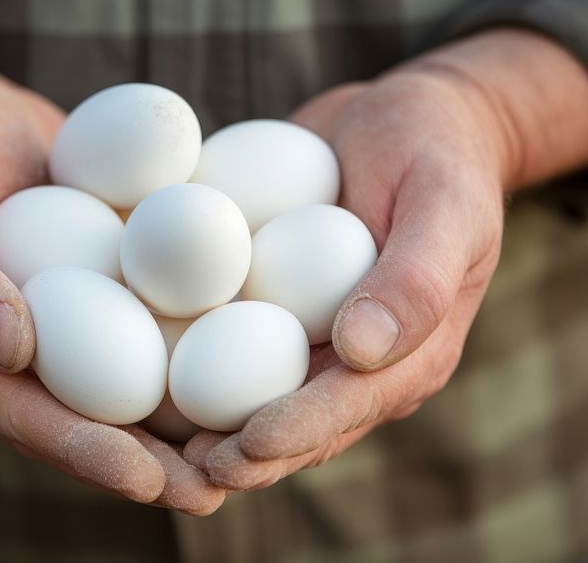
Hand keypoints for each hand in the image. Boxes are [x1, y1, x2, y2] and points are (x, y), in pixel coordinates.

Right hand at [0, 6, 223, 514]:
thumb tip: (10, 347)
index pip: (23, 415)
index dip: (86, 452)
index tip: (150, 480)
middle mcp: (6, 353)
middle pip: (80, 422)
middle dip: (146, 465)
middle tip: (217, 490)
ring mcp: (51, 326)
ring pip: (117, 390)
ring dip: (176, 428)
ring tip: (245, 455)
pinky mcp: (89, 290)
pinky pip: (137, 331)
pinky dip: (186, 358)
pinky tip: (244, 375)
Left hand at [182, 28, 587, 488]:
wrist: (408, 118)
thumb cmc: (437, 154)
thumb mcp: (444, 202)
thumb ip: (417, 277)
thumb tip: (361, 348)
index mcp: (409, 352)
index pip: (347, 407)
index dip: (295, 433)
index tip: (242, 446)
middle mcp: (359, 359)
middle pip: (297, 423)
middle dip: (243, 453)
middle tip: (184, 470)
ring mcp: (315, 335)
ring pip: (258, 395)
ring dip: (211, 425)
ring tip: (153, 444)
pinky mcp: (278, 305)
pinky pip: (235, 341)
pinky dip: (195, 363)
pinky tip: (143, 370)